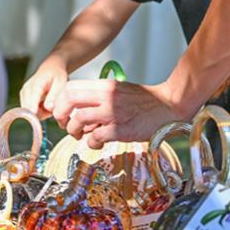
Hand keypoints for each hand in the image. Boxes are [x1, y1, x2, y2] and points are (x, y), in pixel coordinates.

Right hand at [19, 59, 69, 119]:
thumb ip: (54, 95)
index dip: (33, 110)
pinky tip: (45, 104)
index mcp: (36, 84)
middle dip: (42, 113)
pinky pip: (30, 110)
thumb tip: (48, 108)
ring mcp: (24, 93)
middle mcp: (27, 89)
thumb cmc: (57, 74)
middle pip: (29, 110)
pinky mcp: (24, 97)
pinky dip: (38, 110)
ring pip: (30, 112)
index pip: (32, 100)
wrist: (51, 68)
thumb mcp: (61, 82)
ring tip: (50, 103)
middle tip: (53, 106)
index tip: (36, 116)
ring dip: (41, 112)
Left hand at [52, 79, 178, 146]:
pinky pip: (95, 138)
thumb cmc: (144, 101)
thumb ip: (99, 98)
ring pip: (79, 119)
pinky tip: (98, 144)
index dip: (60, 101)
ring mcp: (113, 112)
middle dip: (61, 115)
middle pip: (69, 100)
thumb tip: (79, 114)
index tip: (63, 113)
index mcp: (105, 86)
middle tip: (65, 125)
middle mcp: (107, 96)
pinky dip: (91, 143)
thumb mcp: (119, 90)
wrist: (169, 106)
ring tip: (81, 136)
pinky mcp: (120, 129)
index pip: (70, 87)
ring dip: (74, 131)